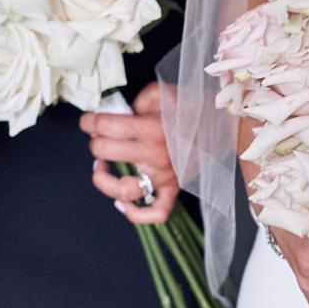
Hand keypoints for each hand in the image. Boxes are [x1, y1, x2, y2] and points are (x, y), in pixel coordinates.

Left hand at [79, 83, 179, 224]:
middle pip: (104, 151)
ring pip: (123, 190)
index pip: (104, 126)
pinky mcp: (173, 188)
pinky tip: (122, 204)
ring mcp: (164, 176)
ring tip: (100, 166)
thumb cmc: (189, 107)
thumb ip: (135, 102)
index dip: (89, 122)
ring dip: (103, 179)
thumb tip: (116, 115)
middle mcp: (155, 155)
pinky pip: (156, 212)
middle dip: (95, 141)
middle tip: (98, 136)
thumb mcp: (161, 93)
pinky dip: (137, 214)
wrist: (220, 122)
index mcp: (150, 128)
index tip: (88, 121)